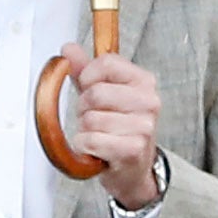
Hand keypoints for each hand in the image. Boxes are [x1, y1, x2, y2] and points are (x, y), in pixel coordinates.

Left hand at [67, 49, 162, 209]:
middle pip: (95, 93)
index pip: (107, 62)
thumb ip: (85, 71)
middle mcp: (149, 102)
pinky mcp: (132, 149)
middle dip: (84, 109)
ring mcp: (143, 126)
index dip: (88, 76)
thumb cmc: (119, 129)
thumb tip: (68, 49)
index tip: (89, 87)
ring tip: (99, 135)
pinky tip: (98, 150)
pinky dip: (85, 147)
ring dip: (85, 130)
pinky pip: (90, 140)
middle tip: (94, 119)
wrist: (134, 168)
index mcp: (144, 81)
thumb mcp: (104, 95)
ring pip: (90, 119)